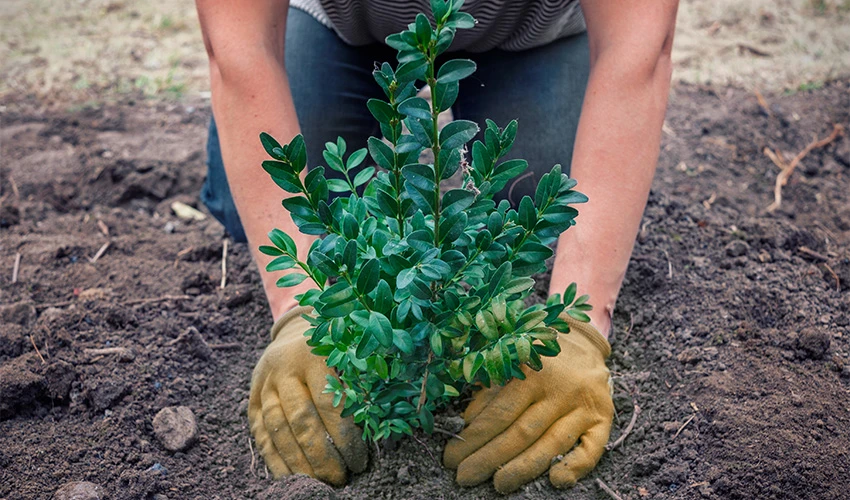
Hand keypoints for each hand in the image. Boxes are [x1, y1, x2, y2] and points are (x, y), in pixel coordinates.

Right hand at [248, 306, 367, 484]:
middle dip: (321, 455)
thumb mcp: (350, 352)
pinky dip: (274, 459)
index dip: (344, 437)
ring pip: (277, 429)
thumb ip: (362, 379)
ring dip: (298, 462)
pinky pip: (260, 434)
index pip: (329, 403)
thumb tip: (380, 422)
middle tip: (340, 478)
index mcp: (313, 354)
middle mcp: (284, 368)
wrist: (296, 332)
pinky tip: (291, 478)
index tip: (360, 460)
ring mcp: (264, 384)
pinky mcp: (252, 399)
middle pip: (301, 420)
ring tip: (318, 482)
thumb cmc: (335, 348)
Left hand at [443, 315, 612, 492]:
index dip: (474, 438)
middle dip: (490, 458)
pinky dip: (576, 467)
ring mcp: (584, 405)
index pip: (500, 413)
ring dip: (523, 469)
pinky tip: (556, 480)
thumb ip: (490, 391)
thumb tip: (468, 423)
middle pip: (522, 432)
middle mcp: (560, 389)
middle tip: (465, 477)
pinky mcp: (603, 419)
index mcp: (532, 371)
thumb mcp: (509, 364)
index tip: (452, 458)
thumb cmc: (537, 356)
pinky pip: (592, 448)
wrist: (583, 341)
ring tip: (498, 485)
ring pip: (551, 444)